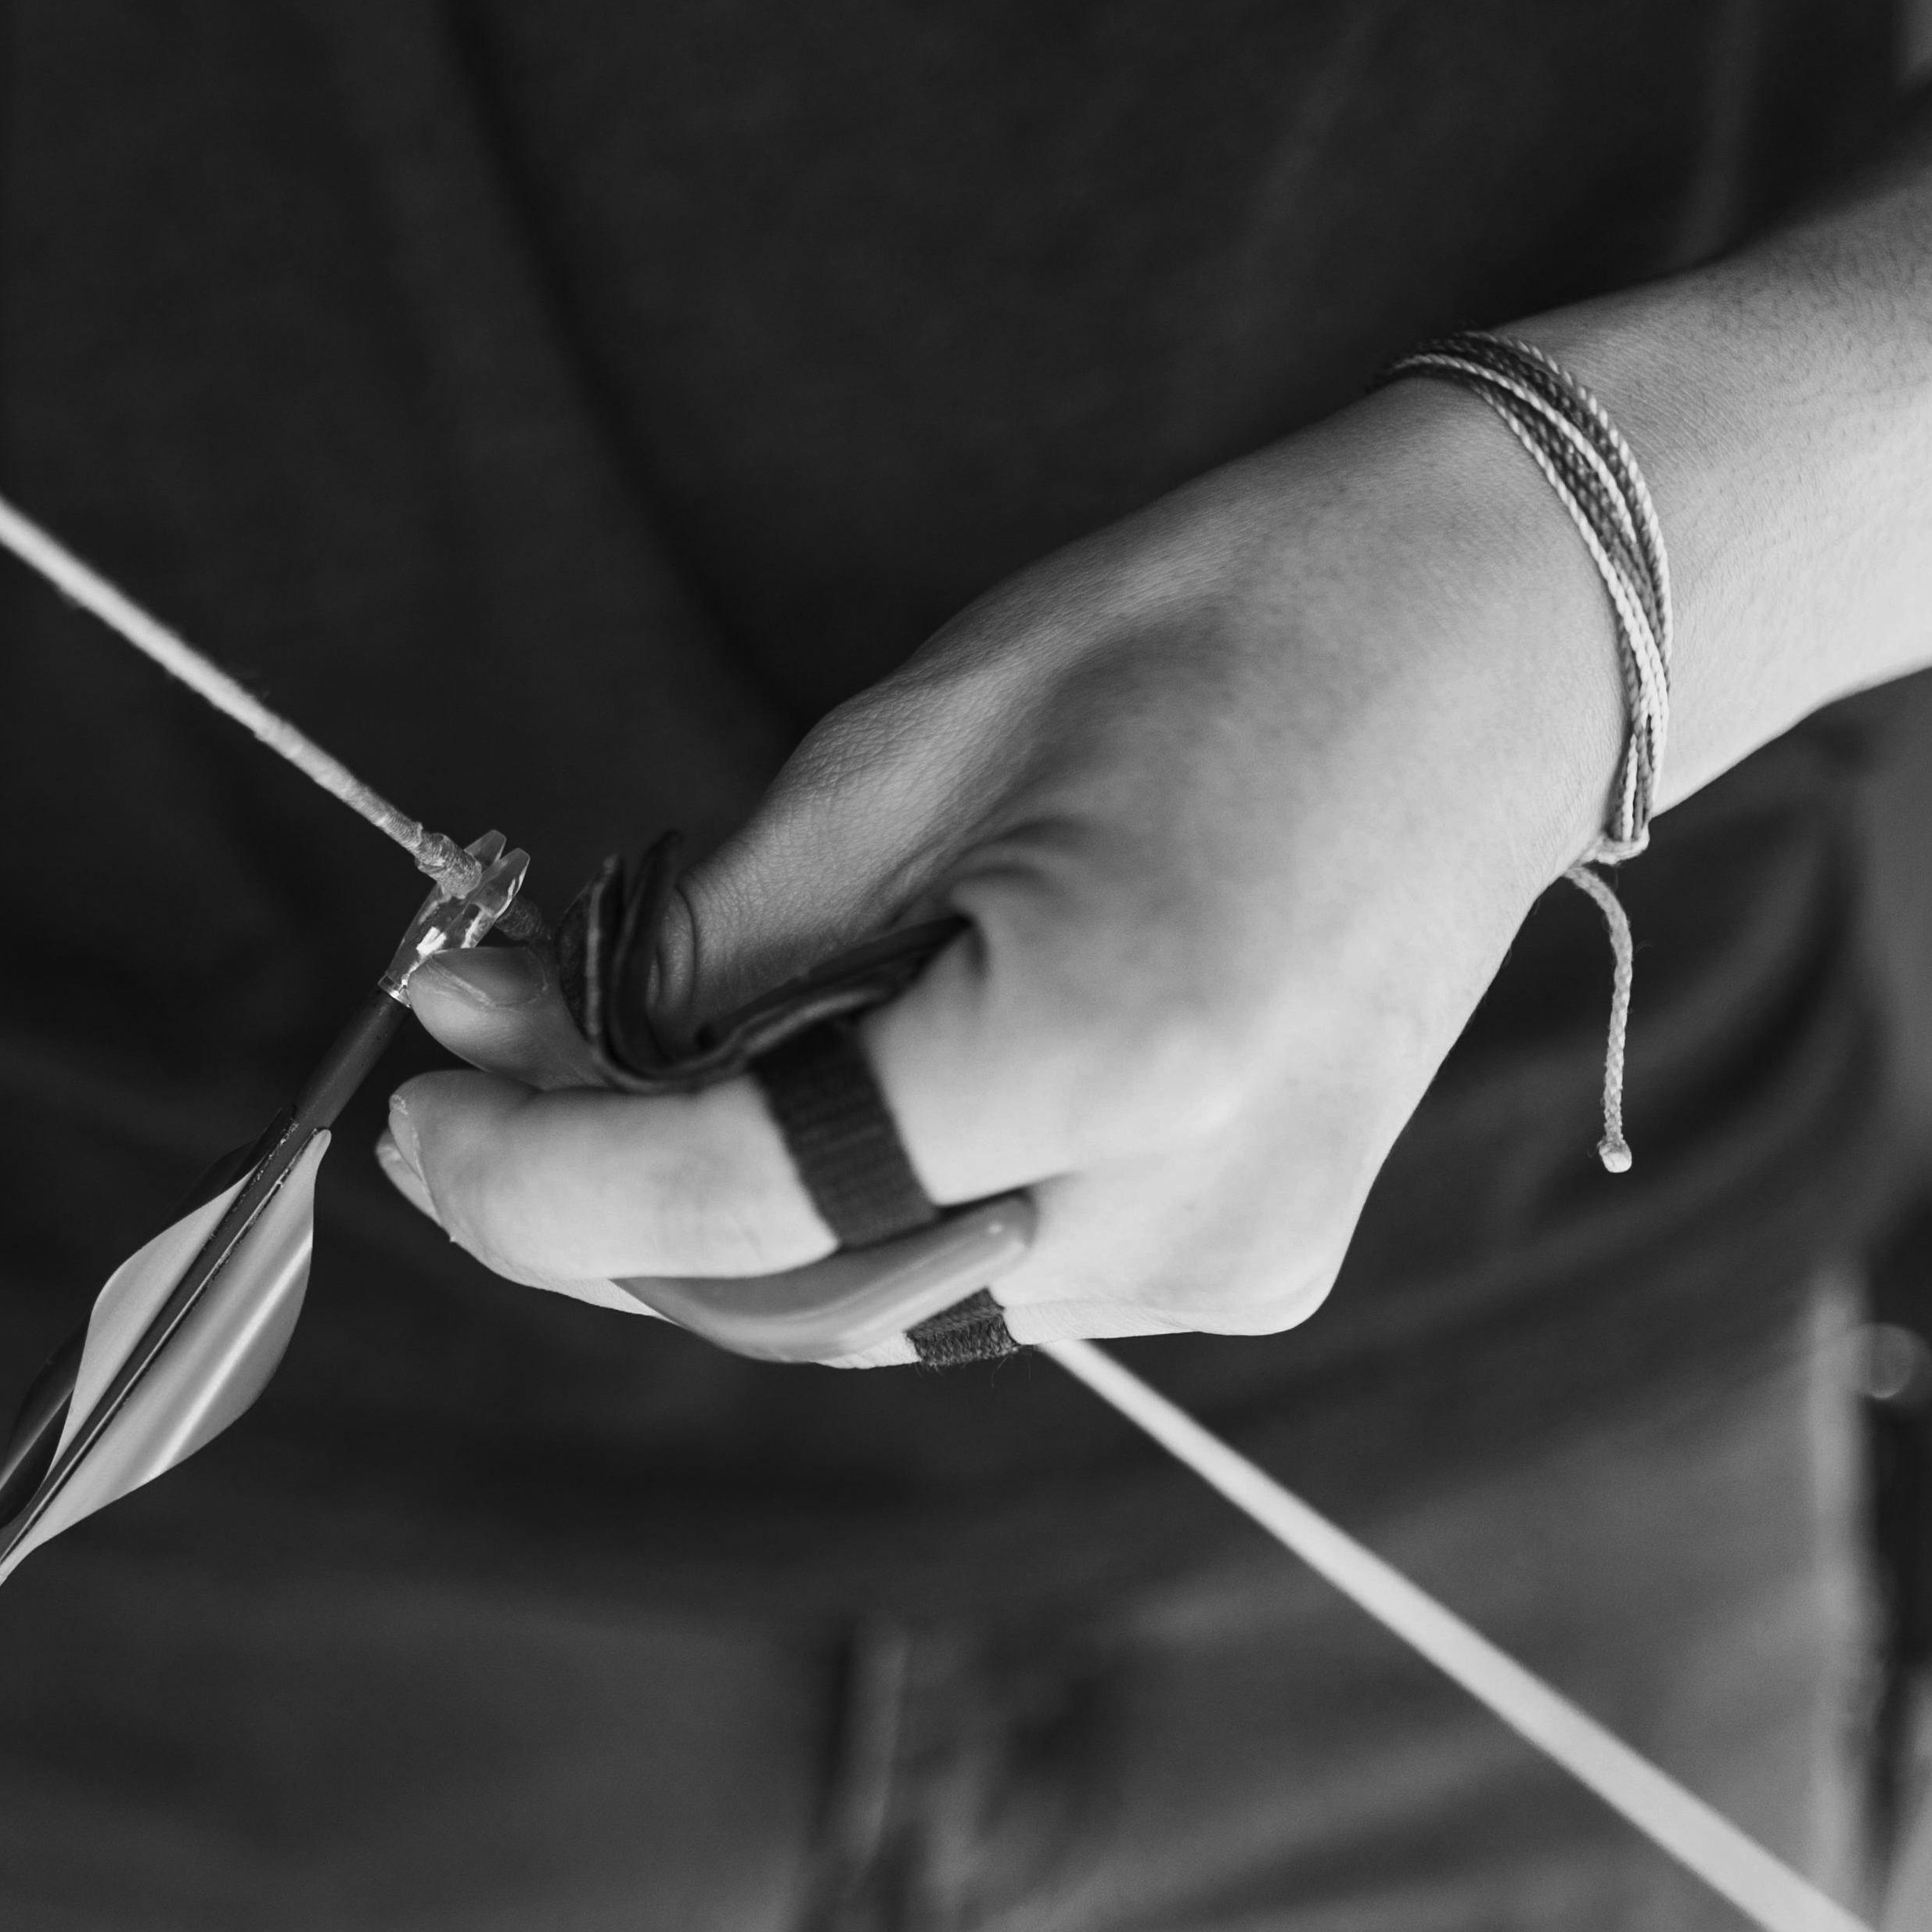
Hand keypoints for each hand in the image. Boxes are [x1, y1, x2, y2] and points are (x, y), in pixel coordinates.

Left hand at [374, 383, 1628, 1350]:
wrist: (1524, 626)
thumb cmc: (1227, 623)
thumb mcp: (916, 738)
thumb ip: (717, 935)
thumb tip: (528, 1038)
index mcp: (1106, 1051)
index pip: (738, 1196)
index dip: (534, 1180)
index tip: (407, 1115)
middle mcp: (1181, 1207)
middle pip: (783, 1291)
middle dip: (599, 1196)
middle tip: (474, 1048)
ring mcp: (1232, 1259)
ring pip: (865, 1307)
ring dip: (713, 1207)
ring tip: (622, 1037)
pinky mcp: (1250, 1262)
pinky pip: (974, 1278)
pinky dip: (849, 1203)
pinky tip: (820, 1065)